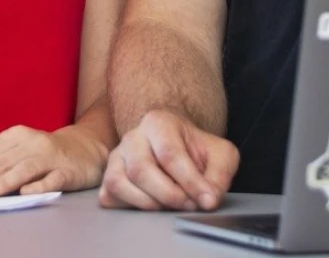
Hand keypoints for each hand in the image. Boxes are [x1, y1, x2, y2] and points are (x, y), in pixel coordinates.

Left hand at [0, 125, 107, 196]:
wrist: (87, 146)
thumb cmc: (44, 152)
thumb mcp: (18, 150)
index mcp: (14, 136)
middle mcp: (31, 143)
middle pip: (0, 162)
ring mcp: (50, 157)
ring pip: (23, 169)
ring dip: (2, 181)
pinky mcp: (68, 171)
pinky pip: (52, 179)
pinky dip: (38, 185)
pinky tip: (25, 193)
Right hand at [97, 109, 238, 211]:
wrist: (177, 145)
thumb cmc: (196, 149)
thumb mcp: (221, 155)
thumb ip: (219, 175)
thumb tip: (209, 200)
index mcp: (159, 122)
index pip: (169, 154)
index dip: (190, 181)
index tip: (207, 200)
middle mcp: (132, 137)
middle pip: (140, 170)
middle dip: (168, 195)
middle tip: (189, 205)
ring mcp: (116, 157)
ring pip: (119, 183)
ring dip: (148, 203)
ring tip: (170, 205)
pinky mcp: (107, 176)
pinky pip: (109, 196)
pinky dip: (129, 206)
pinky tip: (151, 204)